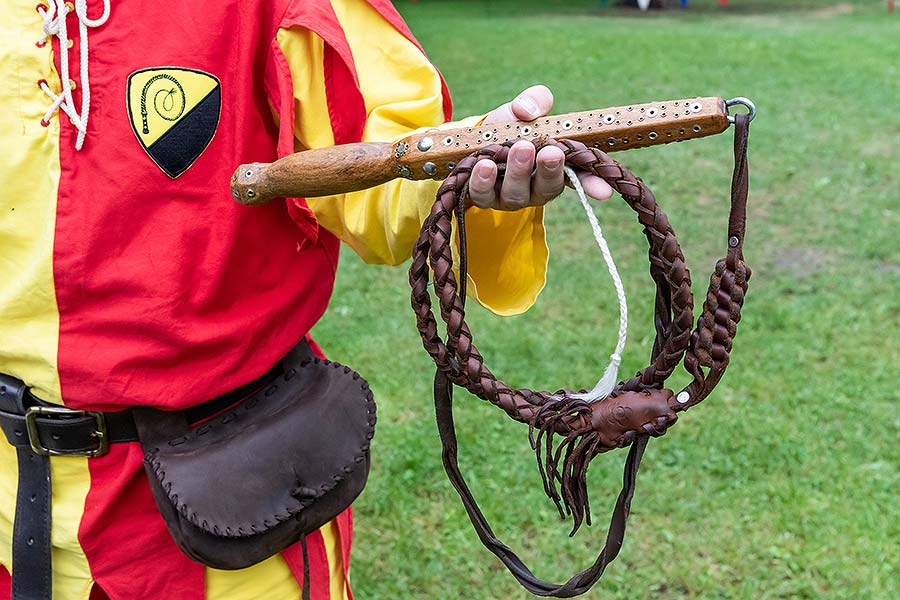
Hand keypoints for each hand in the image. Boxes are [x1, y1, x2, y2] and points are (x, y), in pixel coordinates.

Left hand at [468, 85, 613, 209]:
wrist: (475, 140)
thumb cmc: (510, 126)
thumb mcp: (525, 108)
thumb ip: (534, 101)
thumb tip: (527, 111)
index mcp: (555, 167)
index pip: (579, 178)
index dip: (591, 184)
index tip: (604, 191)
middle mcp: (536, 187)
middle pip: (547, 187)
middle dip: (549, 170)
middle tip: (548, 151)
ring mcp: (511, 196)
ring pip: (516, 193)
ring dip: (517, 172)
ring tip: (518, 149)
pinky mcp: (484, 198)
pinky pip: (483, 194)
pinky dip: (482, 181)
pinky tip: (483, 164)